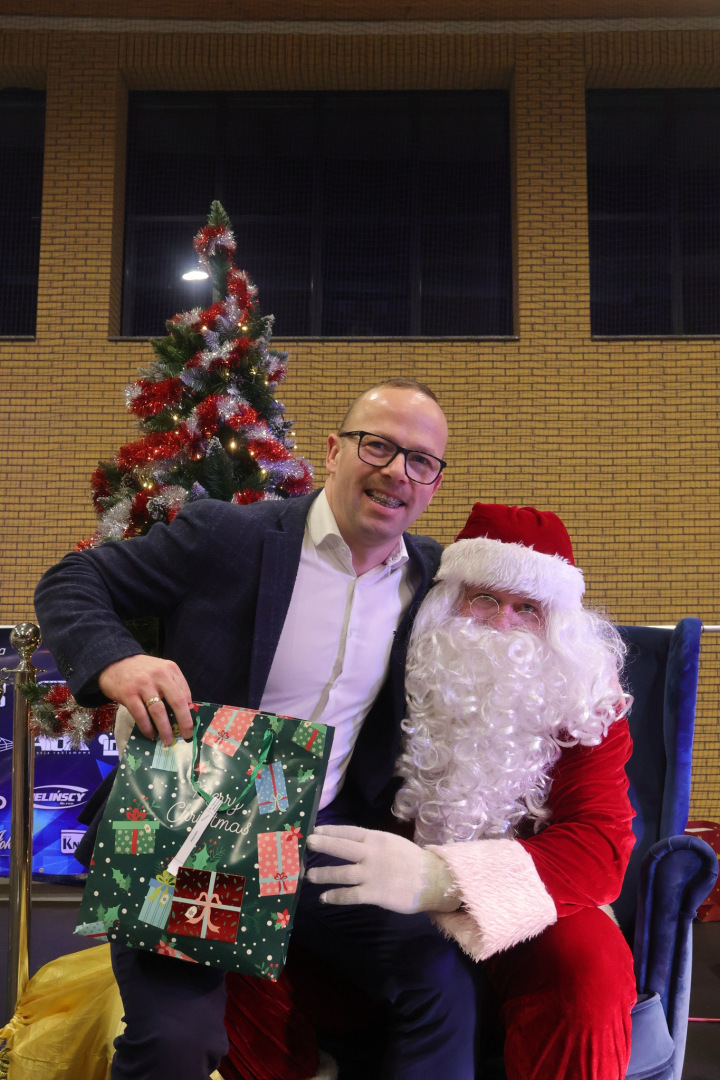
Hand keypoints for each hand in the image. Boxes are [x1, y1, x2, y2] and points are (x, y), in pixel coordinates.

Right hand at [98, 655, 193, 745]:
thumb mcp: (161, 670)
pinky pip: (141, 715)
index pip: (185, 693)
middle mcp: (159, 675)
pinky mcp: (128, 694)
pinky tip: (150, 734)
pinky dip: (147, 727)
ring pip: (159, 712)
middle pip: (177, 702)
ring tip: (167, 740)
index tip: (191, 725)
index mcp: (170, 669)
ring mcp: (143, 685)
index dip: (190, 712)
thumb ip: (172, 685)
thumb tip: (184, 711)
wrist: (114, 662)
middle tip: (186, 736)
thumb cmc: (141, 670)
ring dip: (165, 729)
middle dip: (184, 722)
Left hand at [305, 825, 460, 913]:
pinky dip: (335, 896)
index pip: (348, 831)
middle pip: (340, 847)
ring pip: (341, 872)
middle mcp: (371, 853)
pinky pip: (349, 895)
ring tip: (310, 875)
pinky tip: (324, 898)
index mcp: (377, 838)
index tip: (315, 829)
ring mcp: (371, 873)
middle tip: (306, 844)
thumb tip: (353, 844)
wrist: (433, 880)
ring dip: (323, 874)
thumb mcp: (393, 843)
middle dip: (322, 844)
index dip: (330, 830)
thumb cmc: (413, 861)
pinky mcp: (374, 893)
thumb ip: (374, 844)